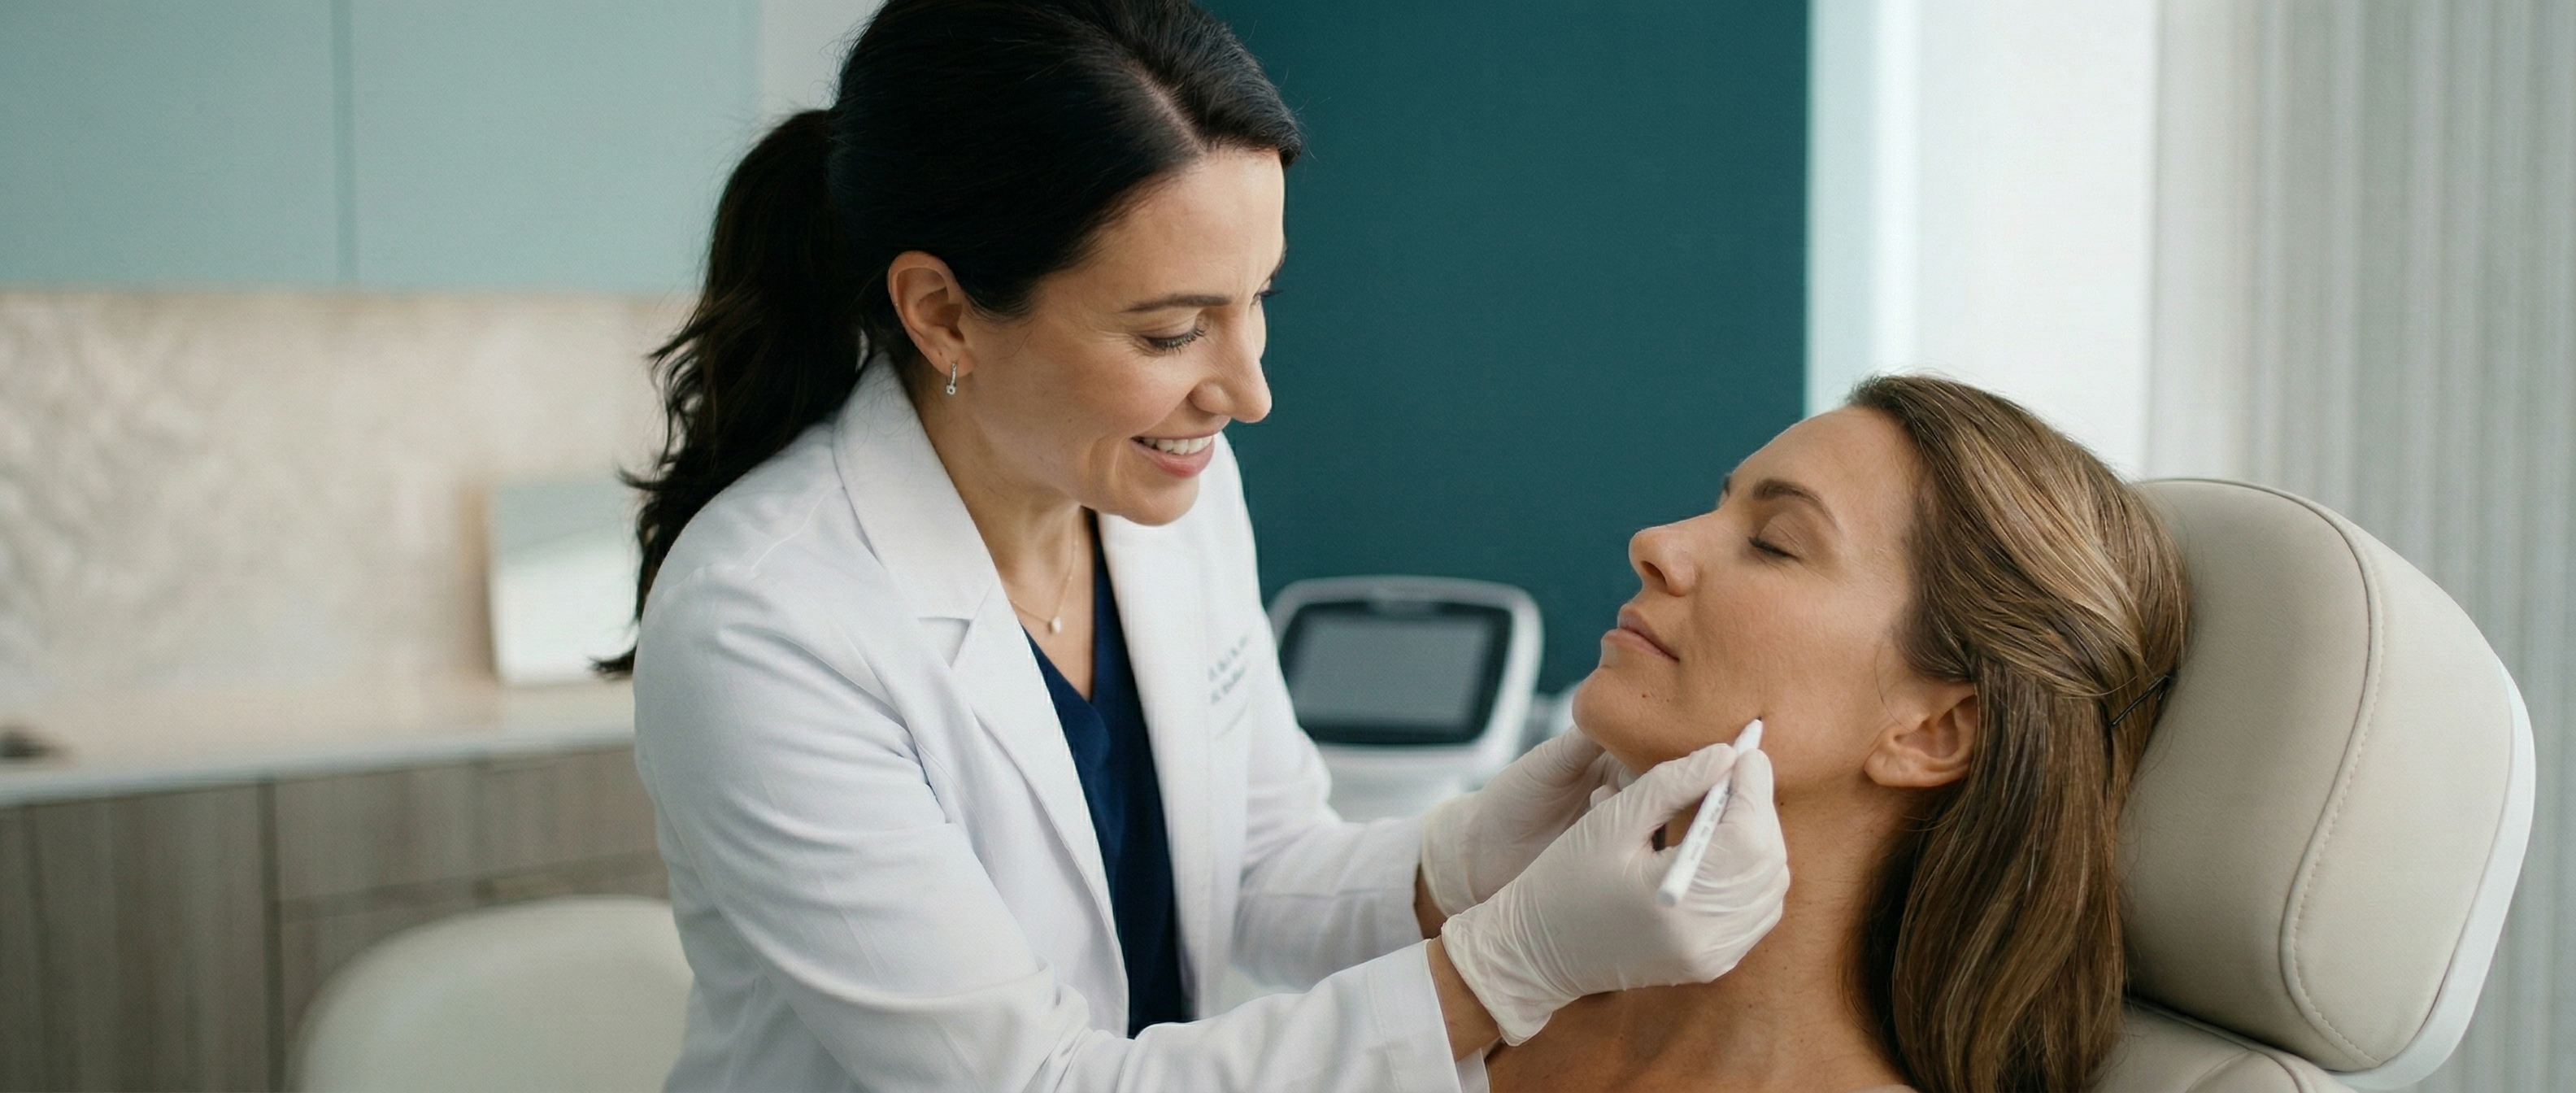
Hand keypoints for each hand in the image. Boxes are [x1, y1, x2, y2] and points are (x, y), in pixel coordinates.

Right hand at [1435, 741, 1789, 1043]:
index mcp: (1676, 899)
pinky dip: (1753, 873)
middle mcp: (1703, 936)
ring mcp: (1711, 957)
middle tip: (1740, 772)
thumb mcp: (1611, 821)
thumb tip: (1725, 755)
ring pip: (1771, 887)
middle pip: (1767, 861)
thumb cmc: (1562, 880)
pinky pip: (1757, 912)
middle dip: (1760, 809)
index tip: (1746, 752)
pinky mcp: (1711, 964)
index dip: (1754, 787)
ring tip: (1732, 805)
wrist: (1535, 953)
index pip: (1747, 836)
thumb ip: (1671, 783)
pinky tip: (1728, 847)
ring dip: (1761, 840)